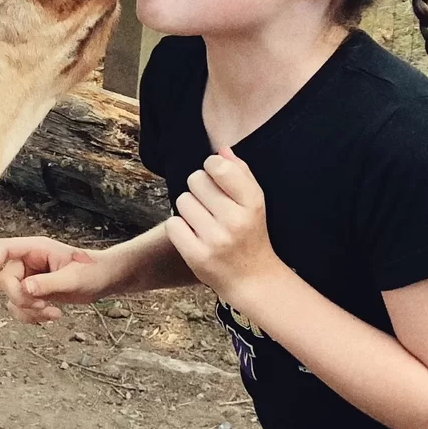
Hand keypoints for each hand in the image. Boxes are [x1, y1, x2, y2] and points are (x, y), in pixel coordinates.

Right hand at [0, 235, 109, 323]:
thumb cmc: (93, 271)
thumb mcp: (73, 278)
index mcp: (35, 248)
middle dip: (19, 298)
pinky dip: (33, 316)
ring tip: (53, 313)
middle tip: (41, 306)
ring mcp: (29, 277)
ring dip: (28, 311)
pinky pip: (20, 307)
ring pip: (10, 297)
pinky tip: (54, 315)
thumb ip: (48, 283)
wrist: (105, 280)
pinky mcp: (34, 293)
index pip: (2, 249)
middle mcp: (28, 261)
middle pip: (4, 279)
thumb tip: (25, 288)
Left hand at [164, 148, 285, 309]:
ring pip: (182, 200)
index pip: (219, 167)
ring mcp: (215, 240)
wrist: (252, 278)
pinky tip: (192, 233)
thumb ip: (240, 173)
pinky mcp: (197, 256)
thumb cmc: (250, 233)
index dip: (211, 166)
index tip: (214, 176)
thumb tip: (220, 150)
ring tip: (202, 219)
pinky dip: (179, 226)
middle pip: (196, 180)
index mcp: (253, 203)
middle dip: (198, 187)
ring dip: (188, 207)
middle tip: (207, 203)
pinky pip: (173, 224)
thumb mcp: (254, 203)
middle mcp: (235, 221)